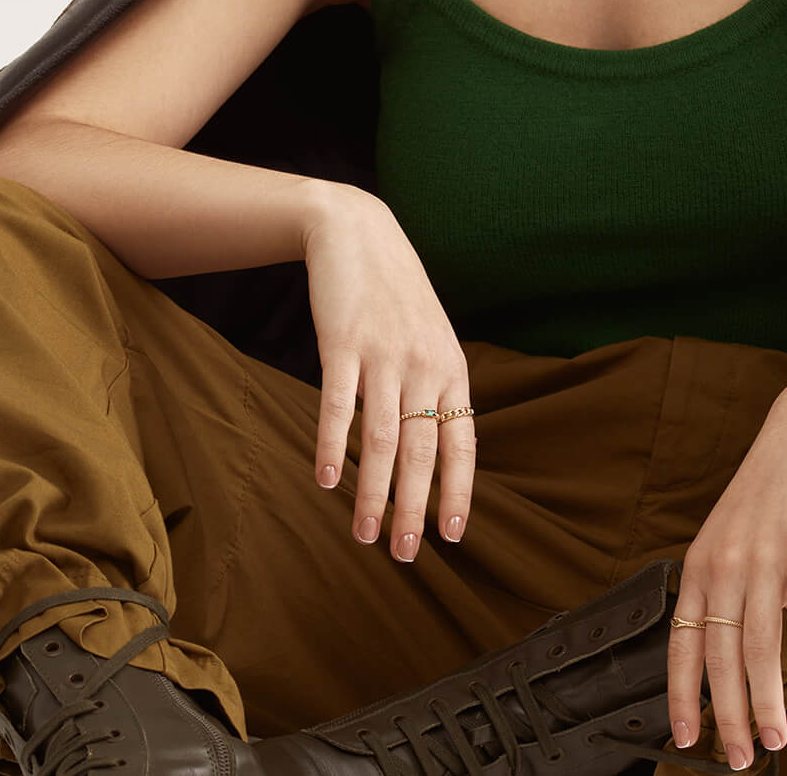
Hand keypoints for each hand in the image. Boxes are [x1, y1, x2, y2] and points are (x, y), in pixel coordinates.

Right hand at [300, 183, 476, 563]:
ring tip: (365, 535)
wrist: (356, 231)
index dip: (457, 490)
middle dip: (414, 509)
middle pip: (421, 452)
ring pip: (382, 439)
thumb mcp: (429, 333)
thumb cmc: (394, 290)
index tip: (450, 535)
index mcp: (451, 366)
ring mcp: (382, 353)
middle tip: (404, 554)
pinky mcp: (342, 343)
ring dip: (373, 493)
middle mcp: (423, 364)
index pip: (462, 442)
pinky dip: (331, 444)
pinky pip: (337, 404)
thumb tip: (435, 447)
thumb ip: (435, 383)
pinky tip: (324, 478)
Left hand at [666, 377, 786, 769]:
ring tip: (773, 742)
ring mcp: (762, 557)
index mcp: (699, 564)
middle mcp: (723, 564)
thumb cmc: (770, 490)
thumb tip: (724, 644)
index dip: (682, 692)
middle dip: (727, 713)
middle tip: (738, 759)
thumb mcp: (730, 535)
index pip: (683, 641)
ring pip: (758, 644)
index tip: (685, 738)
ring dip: (765, 701)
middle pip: (721, 654)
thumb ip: (723, 584)